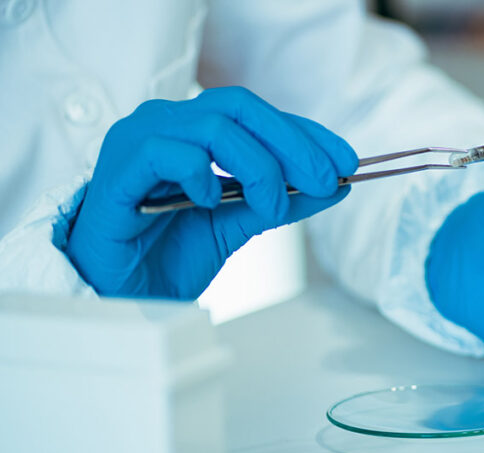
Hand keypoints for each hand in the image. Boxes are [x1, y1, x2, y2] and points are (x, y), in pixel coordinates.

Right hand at [66, 87, 356, 298]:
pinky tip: (210, 202)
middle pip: (241, 107)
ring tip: (270, 207)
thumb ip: (283, 200)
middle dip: (293, 144)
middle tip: (325, 180)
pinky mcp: (119, 167)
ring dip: (258, 166)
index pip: (260, 115)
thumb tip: (336, 184)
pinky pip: (167, 150)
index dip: (308, 134)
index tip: (346, 161)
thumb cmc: (168, 254)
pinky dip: (201, 174)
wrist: (122, 295)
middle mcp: (168, 124)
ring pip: (213, 125)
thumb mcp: (241, 224)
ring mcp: (140, 139)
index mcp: (196, 130)